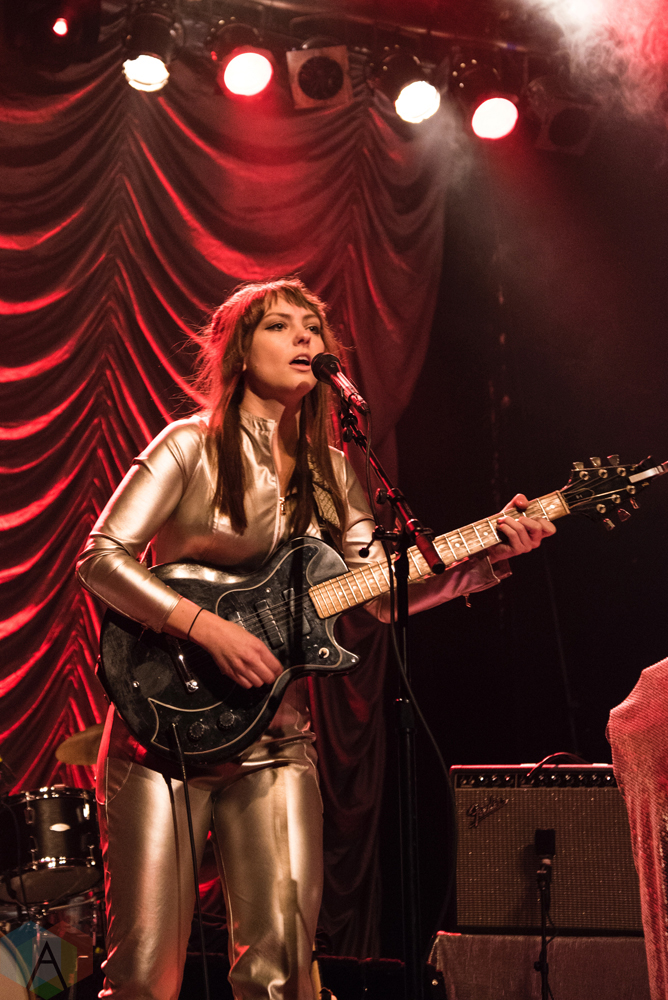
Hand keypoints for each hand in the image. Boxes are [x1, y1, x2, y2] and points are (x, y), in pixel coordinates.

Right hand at [164, 597, 281, 688]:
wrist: (214, 634)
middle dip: (270, 677)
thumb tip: (270, 662)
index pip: (276, 667)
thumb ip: (262, 651)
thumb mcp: (252, 637)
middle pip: (268, 678)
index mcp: (258, 648)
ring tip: (257, 675)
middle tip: (269, 674)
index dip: (278, 670)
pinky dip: (248, 683)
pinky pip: (246, 685)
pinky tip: (247, 676)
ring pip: (258, 684)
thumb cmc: (231, 633)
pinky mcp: (232, 673)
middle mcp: (251, 659)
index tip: (277, 670)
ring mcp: (241, 668)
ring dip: (259, 680)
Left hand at [487, 493, 555, 564]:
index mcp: (538, 532)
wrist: (490, 539)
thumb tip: (523, 503)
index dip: (544, 520)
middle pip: (538, 527)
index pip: (550, 529)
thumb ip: (520, 500)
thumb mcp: (513, 508)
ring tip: (501, 521)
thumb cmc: (505, 524)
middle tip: (515, 518)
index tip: (531, 514)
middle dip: (524, 519)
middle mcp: (535, 540)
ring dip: (509, 521)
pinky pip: (513, 535)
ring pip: (522, 529)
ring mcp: (527, 546)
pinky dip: (505, 527)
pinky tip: (500, 527)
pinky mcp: (518, 550)